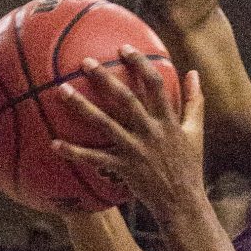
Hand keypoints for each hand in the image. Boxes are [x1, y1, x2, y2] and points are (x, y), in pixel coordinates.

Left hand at [53, 54, 206, 227]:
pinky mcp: (123, 168)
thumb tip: (193, 72)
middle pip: (125, 100)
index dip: (140, 63)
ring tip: (61, 90)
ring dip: (82, 106)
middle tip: (85, 62)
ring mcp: (135, 150)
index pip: (155, 84)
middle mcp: (150, 132)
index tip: (124, 48)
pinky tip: (54, 143)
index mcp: (168, 120)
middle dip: (105, 78)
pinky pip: (95, 158)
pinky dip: (74, 152)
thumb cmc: (189, 165)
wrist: (182, 202)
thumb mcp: (196, 131)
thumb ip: (194, 101)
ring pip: (104, 124)